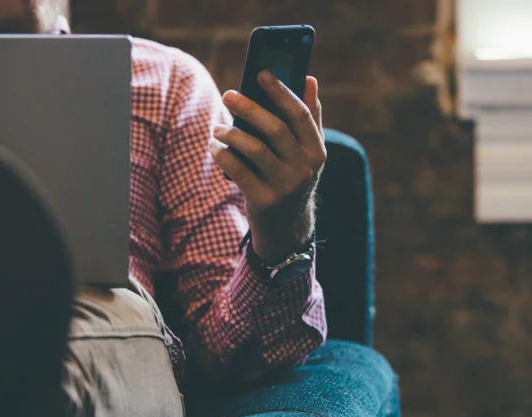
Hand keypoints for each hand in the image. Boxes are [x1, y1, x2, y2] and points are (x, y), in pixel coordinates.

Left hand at [210, 72, 325, 262]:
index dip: (281, 92)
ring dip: (232, 133)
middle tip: (229, 95)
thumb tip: (310, 79)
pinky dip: (223, 155)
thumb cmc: (293, 177)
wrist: (287, 226)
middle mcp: (304, 168)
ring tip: (217, 127)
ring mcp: (285, 186)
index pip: (301, 114)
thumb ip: (310, 117)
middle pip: (275, 129)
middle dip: (250, 108)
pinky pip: (239, 171)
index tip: (261, 74)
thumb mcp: (307, 152)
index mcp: (316, 151)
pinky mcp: (264, 201)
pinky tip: (215, 147)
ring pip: (255, 149)